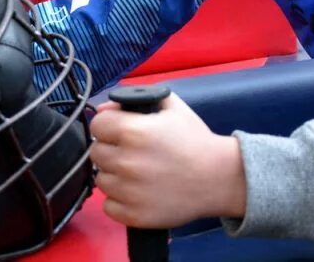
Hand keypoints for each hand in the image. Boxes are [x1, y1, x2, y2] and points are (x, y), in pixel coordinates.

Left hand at [90, 93, 246, 228]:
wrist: (217, 177)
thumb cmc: (194, 140)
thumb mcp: (171, 107)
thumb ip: (136, 99)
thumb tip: (104, 108)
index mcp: (133, 131)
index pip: (97, 124)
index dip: (107, 125)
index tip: (118, 130)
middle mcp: (126, 161)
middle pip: (95, 152)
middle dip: (110, 149)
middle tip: (131, 152)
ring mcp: (128, 191)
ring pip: (100, 180)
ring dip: (114, 175)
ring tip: (137, 173)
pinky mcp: (133, 215)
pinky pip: (108, 206)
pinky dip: (118, 200)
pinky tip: (137, 192)